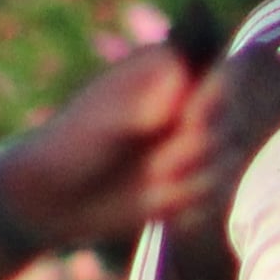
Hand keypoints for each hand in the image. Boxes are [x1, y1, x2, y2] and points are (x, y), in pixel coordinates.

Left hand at [0, 42, 226, 244]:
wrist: (50, 198)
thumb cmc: (70, 146)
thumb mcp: (103, 119)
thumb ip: (144, 100)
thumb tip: (183, 76)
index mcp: (166, 75)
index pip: (219, 74)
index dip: (214, 99)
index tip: (190, 119)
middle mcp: (185, 107)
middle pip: (229, 121)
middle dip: (197, 147)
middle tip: (159, 166)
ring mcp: (189, 146)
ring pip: (224, 163)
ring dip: (189, 180)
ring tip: (149, 183)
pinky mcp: (189, 184)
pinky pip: (212, 197)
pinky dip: (186, 205)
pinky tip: (152, 203)